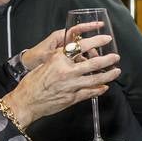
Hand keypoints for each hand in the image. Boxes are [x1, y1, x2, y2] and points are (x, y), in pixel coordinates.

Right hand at [3, 33, 119, 125]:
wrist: (25, 102)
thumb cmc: (31, 83)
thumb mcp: (45, 64)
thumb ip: (60, 59)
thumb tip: (72, 55)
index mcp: (58, 59)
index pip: (81, 47)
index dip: (96, 42)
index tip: (105, 39)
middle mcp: (66, 71)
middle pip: (93, 64)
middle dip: (107, 60)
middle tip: (116, 57)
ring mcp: (71, 86)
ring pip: (95, 80)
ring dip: (108, 75)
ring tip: (116, 72)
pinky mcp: (72, 98)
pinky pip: (89, 93)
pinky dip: (98, 90)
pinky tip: (104, 87)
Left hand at [21, 21, 103, 69]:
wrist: (26, 66)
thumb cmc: (34, 58)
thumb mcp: (47, 55)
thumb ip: (60, 54)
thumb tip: (74, 55)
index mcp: (59, 37)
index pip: (77, 29)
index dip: (89, 26)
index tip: (100, 25)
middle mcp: (64, 42)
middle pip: (83, 41)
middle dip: (93, 46)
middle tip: (101, 52)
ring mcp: (65, 50)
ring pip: (82, 51)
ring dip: (89, 57)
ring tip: (96, 64)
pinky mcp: (65, 59)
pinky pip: (78, 59)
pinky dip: (83, 63)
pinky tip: (88, 70)